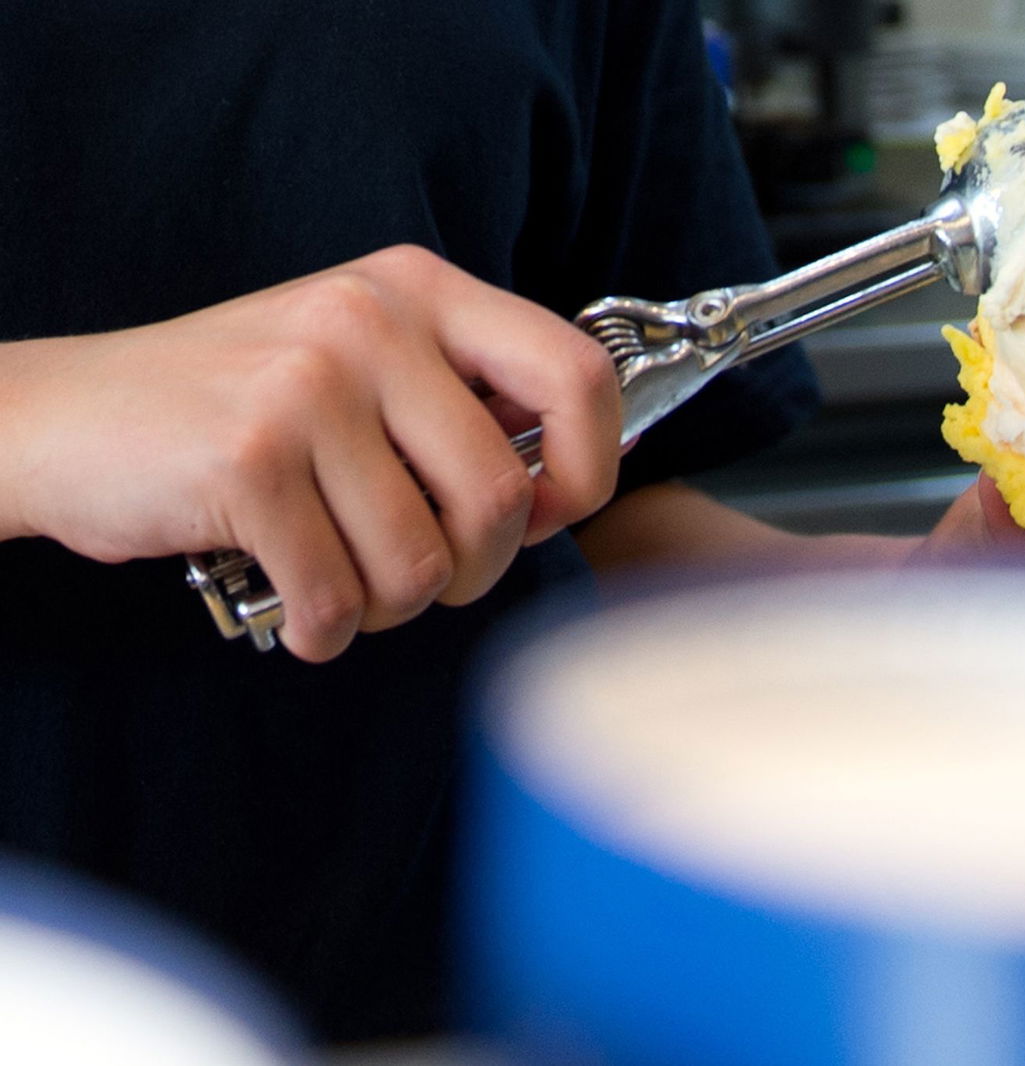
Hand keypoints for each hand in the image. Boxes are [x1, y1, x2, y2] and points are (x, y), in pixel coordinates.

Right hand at [0, 245, 622, 660]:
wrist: (68, 419)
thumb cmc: (239, 411)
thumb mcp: (362, 363)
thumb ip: (460, 401)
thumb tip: (571, 482)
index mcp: (421, 290)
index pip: (579, 376)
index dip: (587, 469)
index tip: (545, 514)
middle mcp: (372, 320)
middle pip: (502, 495)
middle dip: (475, 570)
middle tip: (425, 575)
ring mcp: (308, 384)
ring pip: (424, 561)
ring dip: (392, 608)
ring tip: (347, 585)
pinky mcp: (248, 458)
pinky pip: (339, 595)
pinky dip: (327, 631)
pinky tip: (299, 610)